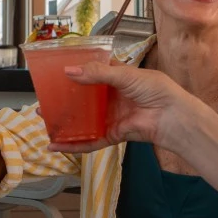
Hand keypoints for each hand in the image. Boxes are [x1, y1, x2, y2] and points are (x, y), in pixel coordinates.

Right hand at [49, 62, 202, 154]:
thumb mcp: (125, 75)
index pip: (90, 74)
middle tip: (44, 99)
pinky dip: (73, 145)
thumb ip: (98, 73)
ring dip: (64, 122)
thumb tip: (70, 71)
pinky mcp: (112, 135)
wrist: (173, 117)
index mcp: (115, 78)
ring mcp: (110, 117)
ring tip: (45, 121)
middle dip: (63, 101)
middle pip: (82, 100)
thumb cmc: (157, 90)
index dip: (73, 73)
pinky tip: (56, 145)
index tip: (54, 73)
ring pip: (83, 121)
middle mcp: (111, 98)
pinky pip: (89, 141)